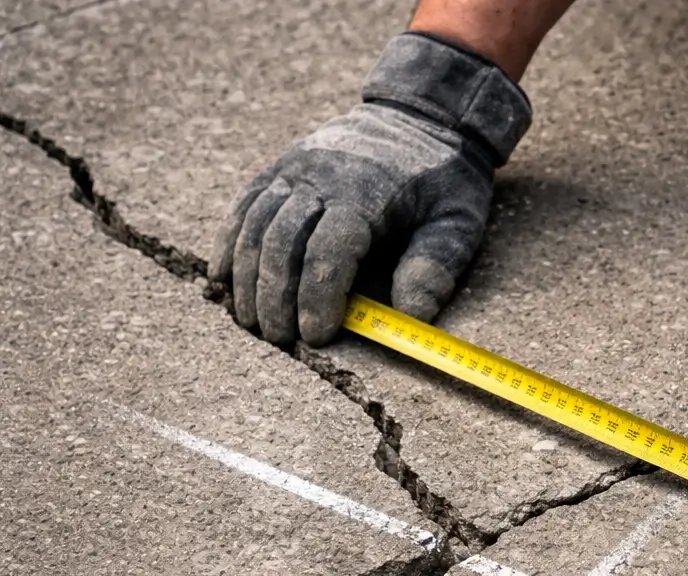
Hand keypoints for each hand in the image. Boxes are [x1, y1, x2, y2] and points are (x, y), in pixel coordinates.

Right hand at [209, 32, 530, 345]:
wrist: (420, 118)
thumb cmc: (443, 182)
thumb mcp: (459, 223)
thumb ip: (435, 268)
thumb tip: (411, 317)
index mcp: (366, 191)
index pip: (330, 248)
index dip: (319, 295)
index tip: (317, 335)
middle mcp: (320, 175)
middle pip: (282, 239)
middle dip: (276, 295)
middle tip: (281, 340)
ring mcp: (293, 169)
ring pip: (254, 224)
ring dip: (247, 278)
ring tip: (252, 324)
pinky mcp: (278, 170)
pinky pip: (244, 208)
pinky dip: (229, 245)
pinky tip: (223, 281)